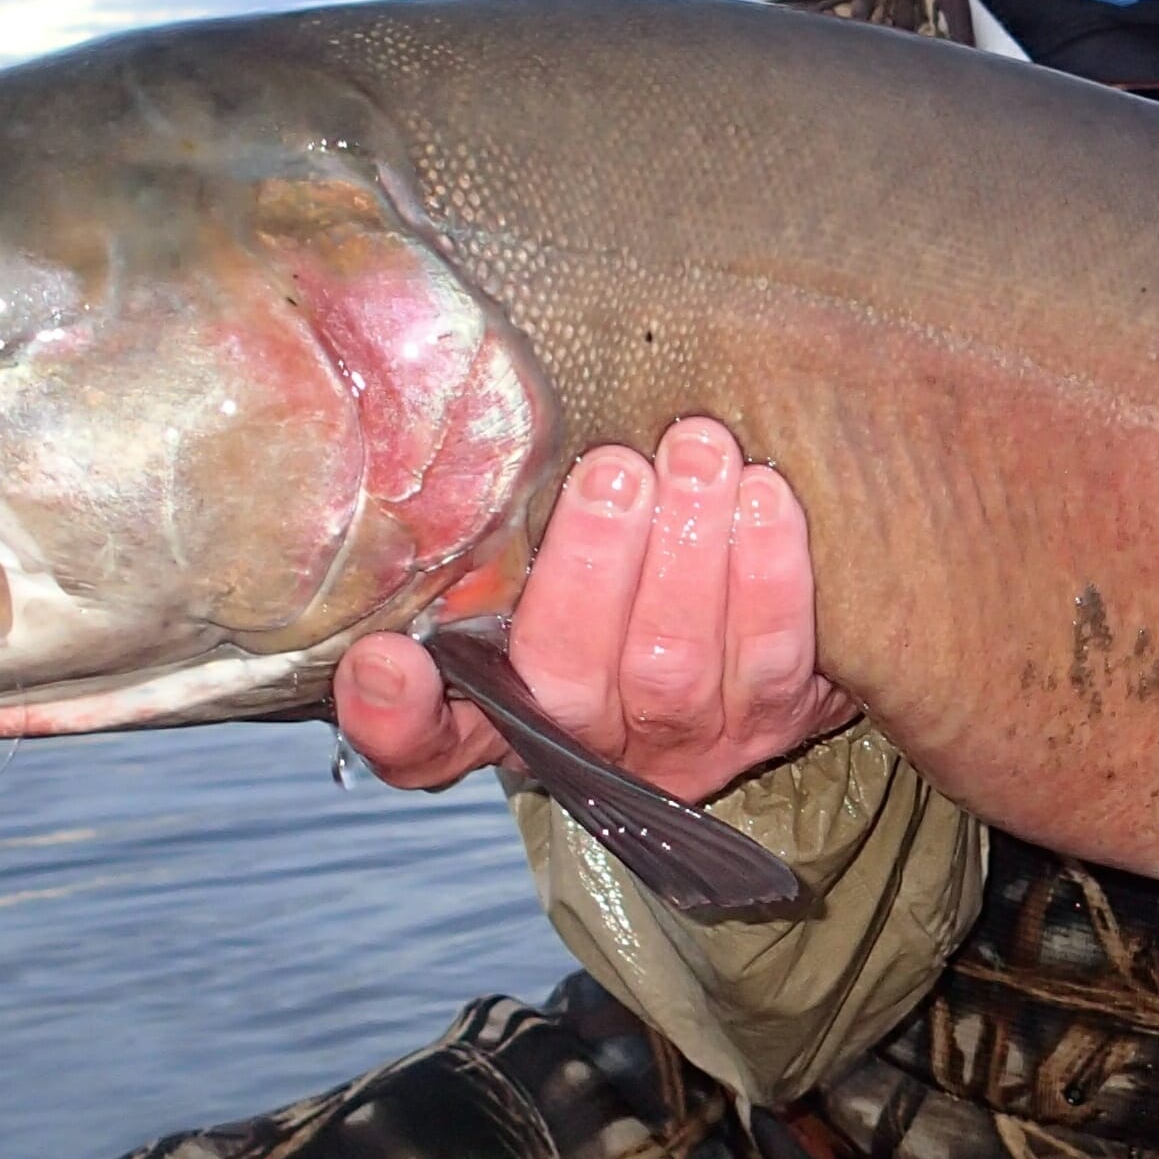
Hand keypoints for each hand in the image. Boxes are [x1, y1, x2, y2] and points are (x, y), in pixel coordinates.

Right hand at [332, 416, 856, 800]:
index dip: (396, 717)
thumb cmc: (630, 564)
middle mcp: (584, 740)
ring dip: (687, 549)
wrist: (764, 620)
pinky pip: (770, 653)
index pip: (423, 743)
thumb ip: (497, 521)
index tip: (387, 660)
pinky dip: (769, 571)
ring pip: (672, 664)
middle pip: (565, 679)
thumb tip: (424, 415)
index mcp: (503, 705)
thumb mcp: (547, 549)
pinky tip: (765, 493)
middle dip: (591, 568)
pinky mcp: (772, 722)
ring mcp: (681, 742)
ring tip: (697, 453)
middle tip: (614, 471)